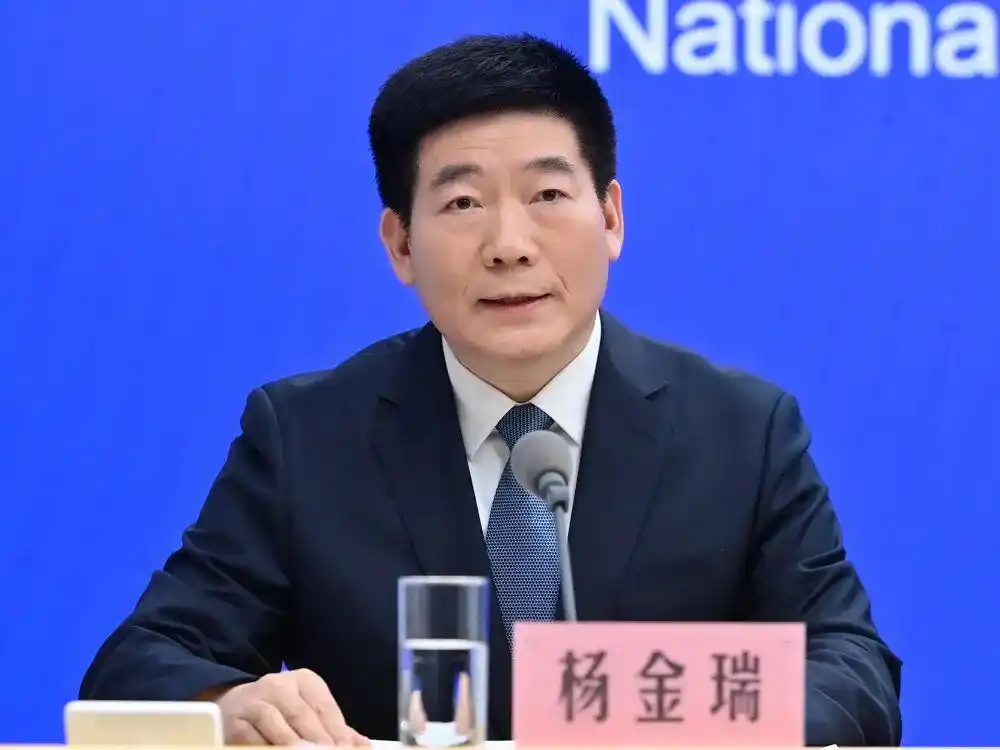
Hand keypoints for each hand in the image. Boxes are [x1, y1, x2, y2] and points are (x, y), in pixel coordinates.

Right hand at [214, 668, 368, 745]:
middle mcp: (279, 685)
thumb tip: (363, 746)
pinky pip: (254, 740)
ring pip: (279, 727)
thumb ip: (334, 728)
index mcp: (304, 680)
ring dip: (295, 746)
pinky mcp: (236, 721)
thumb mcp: (308, 711)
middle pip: (304, 716)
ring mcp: (255, 702)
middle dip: (319, 742)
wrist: (232, 705)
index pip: (325, 707)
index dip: (338, 732)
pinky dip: (268, 749)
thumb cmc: (280, 711)